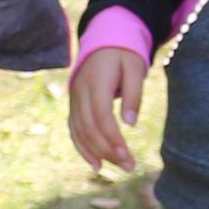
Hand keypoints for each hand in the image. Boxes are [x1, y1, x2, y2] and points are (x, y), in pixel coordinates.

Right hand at [68, 43, 149, 174]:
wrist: (102, 40)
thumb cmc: (123, 55)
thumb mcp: (134, 68)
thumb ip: (134, 94)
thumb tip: (130, 123)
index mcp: (95, 82)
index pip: (101, 116)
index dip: (112, 138)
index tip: (127, 156)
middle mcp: (79, 91)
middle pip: (89, 127)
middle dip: (108, 150)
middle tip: (129, 166)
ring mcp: (73, 98)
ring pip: (79, 131)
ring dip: (97, 152)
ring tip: (118, 167)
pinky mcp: (74, 104)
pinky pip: (74, 129)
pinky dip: (83, 147)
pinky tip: (95, 163)